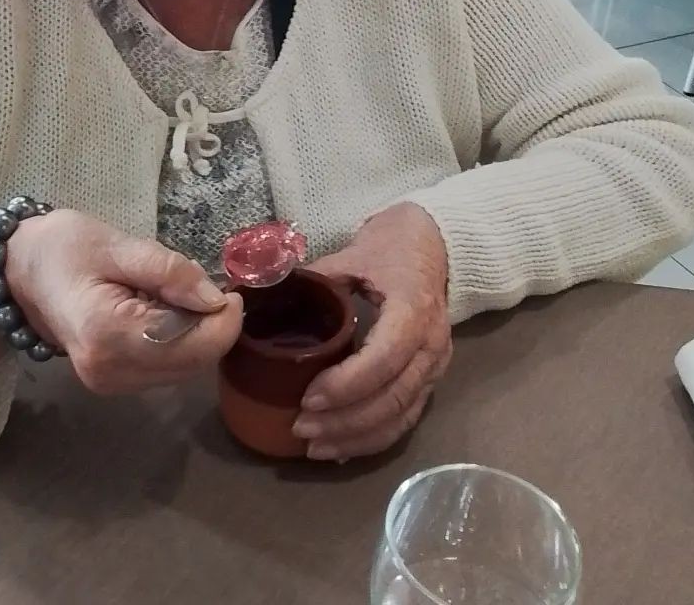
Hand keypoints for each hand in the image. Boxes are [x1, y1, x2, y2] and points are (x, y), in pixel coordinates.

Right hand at [0, 209, 243, 393]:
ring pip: (183, 369)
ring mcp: (108, 384)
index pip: (194, 346)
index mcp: (109, 336)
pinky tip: (158, 312)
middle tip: (200, 286)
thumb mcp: (118, 245)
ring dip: (194, 334)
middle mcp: (109, 372)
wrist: (19, 269)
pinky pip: (164, 368)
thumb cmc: (64, 247)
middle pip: (193, 362)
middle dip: (210, 326)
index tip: (228, 289)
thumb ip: (169, 272)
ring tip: (171, 295)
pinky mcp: (111, 383)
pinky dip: (176, 342)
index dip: (224, 320)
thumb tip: (215, 299)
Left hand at [293, 202, 451, 461]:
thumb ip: (312, 278)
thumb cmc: (388, 249)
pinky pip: (406, 419)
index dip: (347, 383)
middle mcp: (431, 345)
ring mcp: (435, 366)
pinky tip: (340, 449)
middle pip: (394, 397)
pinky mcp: (430, 380)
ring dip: (357, 437)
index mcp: (412, 309)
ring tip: (314, 446)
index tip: (308, 397)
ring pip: (402, 416)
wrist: (432, 245)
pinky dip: (373, 439)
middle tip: (300, 428)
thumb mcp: (351, 255)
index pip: (385, 358)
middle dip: (346, 420)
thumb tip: (258, 294)